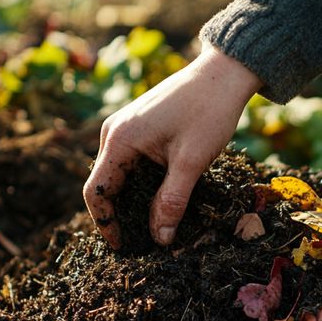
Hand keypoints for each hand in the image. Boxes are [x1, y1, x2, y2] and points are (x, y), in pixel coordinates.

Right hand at [83, 44, 262, 247]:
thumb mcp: (192, 162)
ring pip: (120, 176)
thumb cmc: (209, 111)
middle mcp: (115, 132)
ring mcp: (126, 128)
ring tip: (154, 226)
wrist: (224, 74)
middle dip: (121, 215)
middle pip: (106, 185)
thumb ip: (172, 202)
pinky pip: (132, 163)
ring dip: (134, 201)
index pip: (96, 191)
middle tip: (143, 244)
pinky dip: (143, 184)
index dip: (106, 223)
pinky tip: (163, 200)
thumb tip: (160, 240)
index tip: (124, 247)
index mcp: (120, 139)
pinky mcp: (140, 127)